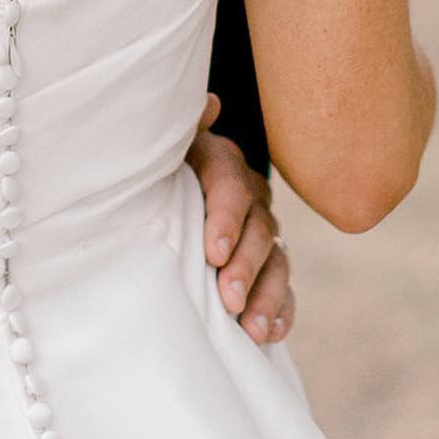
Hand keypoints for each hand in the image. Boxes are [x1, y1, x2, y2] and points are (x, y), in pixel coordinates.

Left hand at [186, 94, 294, 344]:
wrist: (161, 189)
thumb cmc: (155, 170)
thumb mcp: (164, 148)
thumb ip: (185, 129)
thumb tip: (210, 104)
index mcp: (221, 165)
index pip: (231, 188)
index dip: (224, 220)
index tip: (210, 254)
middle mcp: (249, 198)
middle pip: (259, 231)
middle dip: (245, 267)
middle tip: (227, 300)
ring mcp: (263, 233)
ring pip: (277, 263)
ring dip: (266, 297)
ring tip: (252, 329)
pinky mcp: (267, 265)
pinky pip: (284, 289)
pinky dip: (280, 311)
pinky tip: (270, 334)